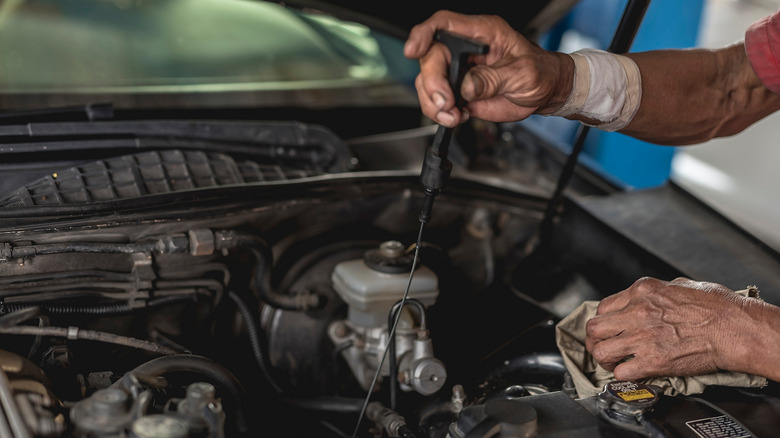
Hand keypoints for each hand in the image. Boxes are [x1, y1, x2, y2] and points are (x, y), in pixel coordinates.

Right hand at [403, 11, 573, 126]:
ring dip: (435, 103)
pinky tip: (457, 117)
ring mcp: (458, 72)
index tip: (414, 50)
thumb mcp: (522, 73)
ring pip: (427, 83)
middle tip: (447, 103)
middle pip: (431, 57)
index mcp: (481, 33)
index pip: (444, 23)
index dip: (423, 34)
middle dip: (433, 83)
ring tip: (454, 115)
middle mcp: (464, 50)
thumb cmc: (539, 72)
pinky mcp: (458, 92)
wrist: (544, 93)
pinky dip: (441, 114)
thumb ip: (493, 78)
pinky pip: (436, 102)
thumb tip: (467, 86)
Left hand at [585, 277, 764, 379]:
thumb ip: (658, 292)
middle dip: (595, 340)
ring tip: (613, 362)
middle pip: (594, 328)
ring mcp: (642, 337)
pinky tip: (630, 372)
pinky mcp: (652, 361)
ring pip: (600, 351)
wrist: (734, 329)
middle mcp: (636, 312)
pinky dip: (622, 375)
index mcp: (642, 291)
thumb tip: (651, 298)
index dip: (604, 321)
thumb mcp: (680, 285)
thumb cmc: (718, 307)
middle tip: (604, 346)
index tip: (609, 329)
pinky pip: (621, 372)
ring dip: (605, 360)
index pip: (603, 307)